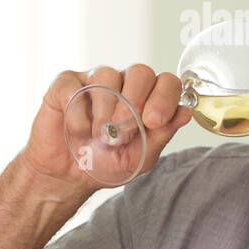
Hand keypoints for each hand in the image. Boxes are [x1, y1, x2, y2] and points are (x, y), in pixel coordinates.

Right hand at [19, 64, 193, 193]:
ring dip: (104, 110)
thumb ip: (162, 135)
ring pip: (106, 75)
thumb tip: (184, 113)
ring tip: (97, 135)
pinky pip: (74, 86)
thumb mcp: (140, 157)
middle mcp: (122, 84)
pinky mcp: (64, 86)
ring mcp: (92, 81)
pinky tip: (77, 129)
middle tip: (122, 129)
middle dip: (134, 101)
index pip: (166, 82)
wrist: (67, 177)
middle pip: (140, 71)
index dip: (164, 97)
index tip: (153, 121)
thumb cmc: (105, 163)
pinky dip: (76, 111)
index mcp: (146, 98)